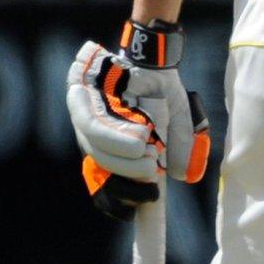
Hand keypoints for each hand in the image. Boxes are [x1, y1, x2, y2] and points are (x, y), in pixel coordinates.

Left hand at [66, 22, 210, 219]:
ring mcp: (84, 121)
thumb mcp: (178, 123)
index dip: (122, 199)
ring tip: (148, 148)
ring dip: (123, 156)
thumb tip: (185, 177)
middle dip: (129, 175)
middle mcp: (95, 140)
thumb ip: (180, 148)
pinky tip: (140, 135)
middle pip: (103, 170)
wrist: (153, 57)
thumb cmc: (162, 90)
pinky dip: (115, 137)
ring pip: (96, 151)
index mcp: (114, 150)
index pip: (109, 185)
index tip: (144, 206)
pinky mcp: (78, 101)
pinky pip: (91, 128)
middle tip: (153, 168)